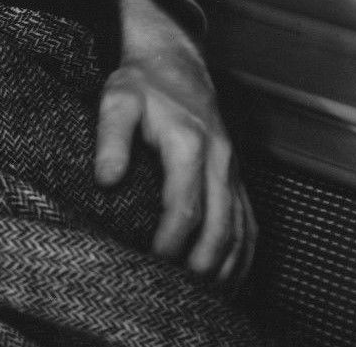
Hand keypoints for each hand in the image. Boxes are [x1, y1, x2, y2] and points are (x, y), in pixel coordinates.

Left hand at [95, 0, 254, 281]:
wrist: (176, 60)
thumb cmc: (140, 83)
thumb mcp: (116, 100)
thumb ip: (109, 139)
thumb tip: (106, 179)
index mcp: (189, 143)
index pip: (185, 204)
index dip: (171, 239)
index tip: (154, 263)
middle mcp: (219, 159)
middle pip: (221, 224)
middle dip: (204, 263)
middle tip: (181, 291)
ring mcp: (233, 168)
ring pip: (241, 226)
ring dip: (228, 264)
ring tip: (207, 295)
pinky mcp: (236, 174)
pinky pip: (249, 219)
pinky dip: (244, 251)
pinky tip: (230, 274)